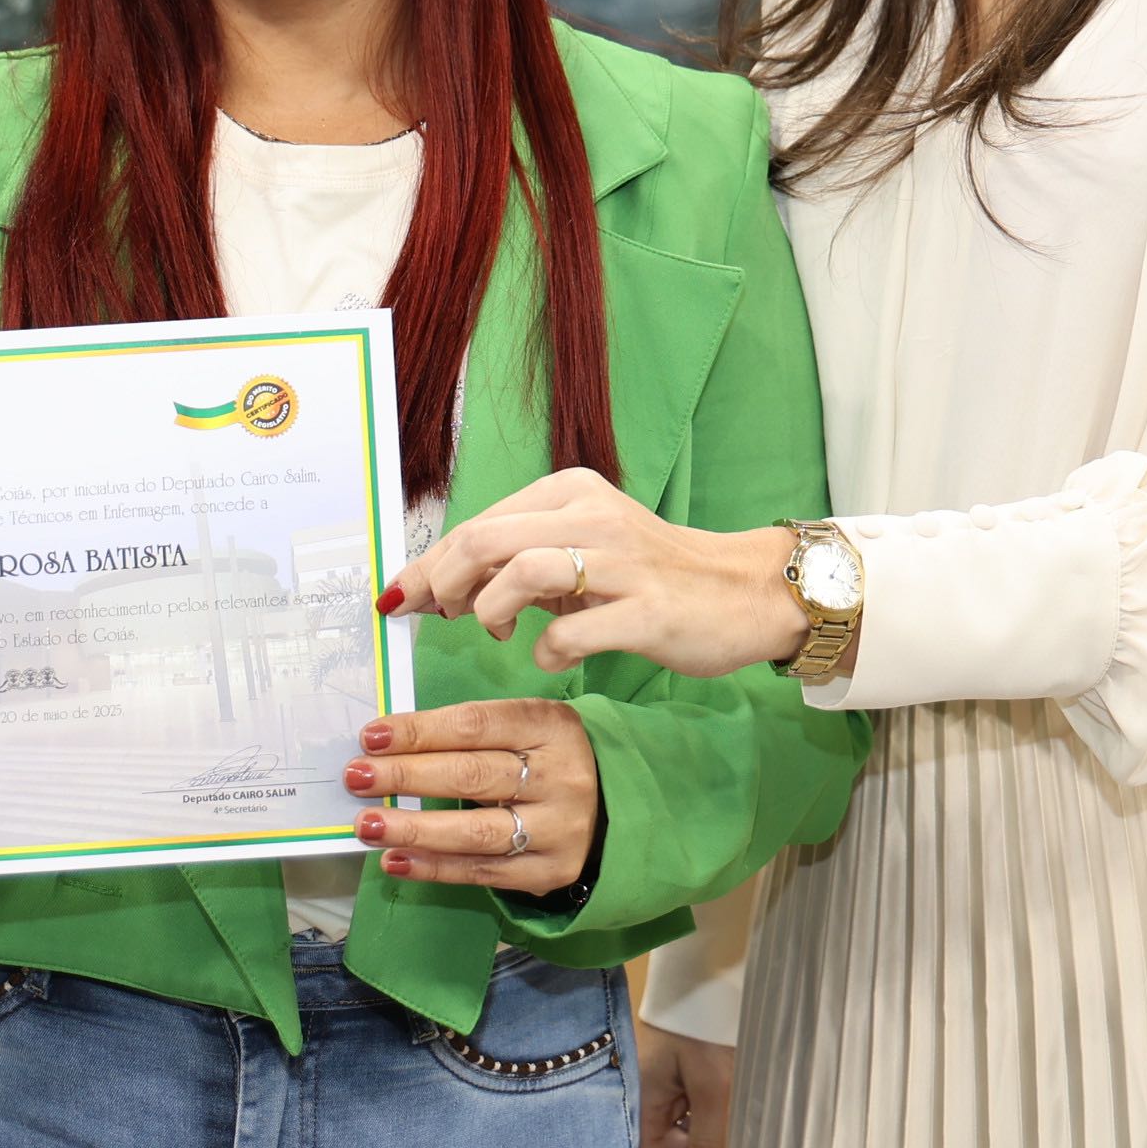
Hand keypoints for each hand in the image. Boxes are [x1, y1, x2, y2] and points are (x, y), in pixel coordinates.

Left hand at [347, 697, 597, 893]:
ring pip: (477, 830)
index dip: (420, 731)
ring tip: (367, 825)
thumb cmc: (546, 759)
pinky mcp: (550, 871)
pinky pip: (483, 872)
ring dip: (414, 829)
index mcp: (552, 726)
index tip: (372, 737)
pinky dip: (435, 868)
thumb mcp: (526, 728)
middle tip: (356, 777)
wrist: (613, 809)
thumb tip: (388, 745)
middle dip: (406, 776)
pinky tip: (395, 861)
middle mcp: (561, 776)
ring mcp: (559, 828)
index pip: (476, 725)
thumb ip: (470, 732)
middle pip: (473, 775)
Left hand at [385, 468, 807, 679]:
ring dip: (490, 609)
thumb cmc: (651, 575)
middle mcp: (594, 516)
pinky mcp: (646, 610)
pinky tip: (549, 656)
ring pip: (523, 572)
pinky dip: (546, 650)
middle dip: (445, 582)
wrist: (742, 592)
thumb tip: (442, 583)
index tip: (404, 596)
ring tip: (495, 630)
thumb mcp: (583, 548)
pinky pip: (572, 632)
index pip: (480, 521)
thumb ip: (520, 558)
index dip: (431, 563)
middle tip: (439, 615)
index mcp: (572, 492)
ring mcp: (623, 563)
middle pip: (487, 539)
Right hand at [639, 1021, 733, 1147]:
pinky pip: (695, 1123)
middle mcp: (643, 1106)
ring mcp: (662, 1095)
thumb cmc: (707, 1025)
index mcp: (637, 1107)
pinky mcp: (681, 1083)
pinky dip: (717, 1136)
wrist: (714, 969)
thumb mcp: (714, 1087)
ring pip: (687, 1145)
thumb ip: (709, 1146)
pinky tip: (743, 1137)